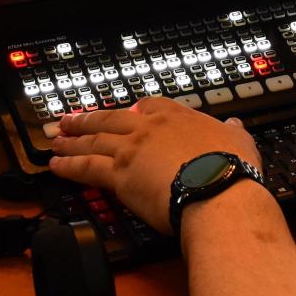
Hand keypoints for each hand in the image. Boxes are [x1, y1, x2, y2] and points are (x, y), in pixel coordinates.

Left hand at [47, 97, 260, 234]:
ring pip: (93, 140)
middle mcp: (149, 128)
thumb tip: (235, 126)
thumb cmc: (230, 169)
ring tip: (57, 139)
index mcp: (177, 117)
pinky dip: (68, 165)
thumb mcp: (240, 142)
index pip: (150, 105)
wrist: (216, 190)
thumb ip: (233, 133)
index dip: (134, 109)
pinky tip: (55, 164)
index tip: (127, 112)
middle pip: (111, 119)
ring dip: (72, 139)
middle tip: (71, 119)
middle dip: (89, 119)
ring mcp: (130, 150)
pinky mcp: (117, 175)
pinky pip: (85, 167)